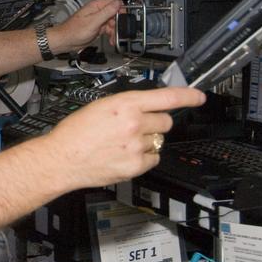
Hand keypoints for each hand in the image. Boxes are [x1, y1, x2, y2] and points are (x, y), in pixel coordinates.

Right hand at [43, 86, 205, 188]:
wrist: (62, 158)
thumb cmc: (75, 132)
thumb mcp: (101, 106)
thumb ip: (128, 105)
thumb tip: (148, 107)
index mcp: (126, 104)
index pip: (167, 97)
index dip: (188, 95)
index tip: (199, 96)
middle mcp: (135, 124)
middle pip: (166, 121)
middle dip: (156, 122)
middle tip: (137, 127)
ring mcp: (137, 146)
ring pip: (159, 141)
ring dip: (147, 141)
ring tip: (123, 144)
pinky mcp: (137, 166)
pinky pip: (154, 159)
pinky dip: (144, 157)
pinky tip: (125, 155)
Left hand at [48, 0, 122, 52]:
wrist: (66, 41)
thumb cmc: (74, 31)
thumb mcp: (93, 21)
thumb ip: (107, 12)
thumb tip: (118, 3)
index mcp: (96, 6)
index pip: (114, 3)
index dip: (121, 10)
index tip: (124, 18)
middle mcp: (98, 12)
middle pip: (115, 14)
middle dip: (118, 23)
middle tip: (117, 30)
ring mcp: (98, 20)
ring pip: (113, 23)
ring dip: (115, 30)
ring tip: (113, 37)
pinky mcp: (98, 28)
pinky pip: (108, 29)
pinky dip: (111, 34)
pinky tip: (111, 39)